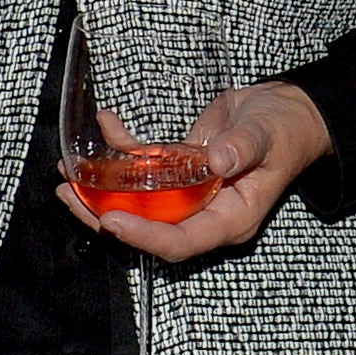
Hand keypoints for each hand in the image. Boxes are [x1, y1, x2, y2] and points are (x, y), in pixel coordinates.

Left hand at [56, 84, 331, 262]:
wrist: (287, 113)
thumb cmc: (286, 129)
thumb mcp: (269, 134)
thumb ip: (244, 146)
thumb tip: (217, 158)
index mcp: (231, 218)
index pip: (180, 241)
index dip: (144, 236)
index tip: (111, 219)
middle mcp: (205, 213)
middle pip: (148, 228)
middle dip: (105, 215)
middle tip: (70, 195)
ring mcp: (189, 195)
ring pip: (139, 204)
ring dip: (103, 189)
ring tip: (68, 171)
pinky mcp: (180, 172)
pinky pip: (145, 170)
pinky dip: (123, 151)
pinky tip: (107, 127)